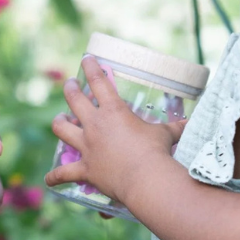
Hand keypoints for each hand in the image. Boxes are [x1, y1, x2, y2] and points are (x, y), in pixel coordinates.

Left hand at [44, 56, 185, 207]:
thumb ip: (175, 127)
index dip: (91, 67)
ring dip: (59, 123)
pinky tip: (49, 180)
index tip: (86, 59)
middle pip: (74, 99)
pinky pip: (63, 173)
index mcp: (113, 111)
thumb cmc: (156, 152)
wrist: (146, 179)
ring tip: (60, 120)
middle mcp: (95, 125)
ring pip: (62, 129)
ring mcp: (87, 146)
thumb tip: (190, 122)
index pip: (99, 80)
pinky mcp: (85, 169)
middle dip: (70, 89)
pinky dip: (55, 177)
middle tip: (70, 85)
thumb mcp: (166, 135)